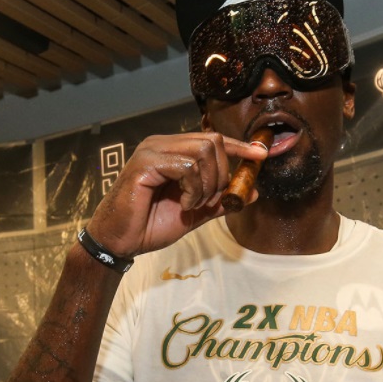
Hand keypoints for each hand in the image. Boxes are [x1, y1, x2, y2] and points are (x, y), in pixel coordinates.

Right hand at [86, 132, 266, 257]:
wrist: (121, 241)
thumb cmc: (150, 225)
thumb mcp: (194, 212)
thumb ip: (220, 201)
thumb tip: (251, 192)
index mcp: (173, 151)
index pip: (212, 140)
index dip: (239, 146)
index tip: (261, 155)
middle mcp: (162, 144)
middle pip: (212, 142)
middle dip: (221, 175)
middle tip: (208, 200)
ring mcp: (152, 150)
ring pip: (203, 153)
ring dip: (207, 185)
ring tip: (192, 204)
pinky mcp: (145, 163)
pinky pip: (186, 166)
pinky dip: (192, 189)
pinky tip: (182, 205)